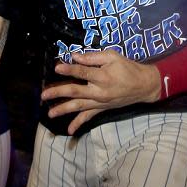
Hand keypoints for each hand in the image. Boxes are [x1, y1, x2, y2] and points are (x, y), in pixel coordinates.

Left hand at [40, 50, 160, 134]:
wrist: (143, 85)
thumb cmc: (127, 67)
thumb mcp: (112, 56)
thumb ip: (93, 57)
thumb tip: (75, 57)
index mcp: (102, 76)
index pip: (82, 72)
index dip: (69, 69)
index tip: (56, 67)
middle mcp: (99, 91)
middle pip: (75, 92)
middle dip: (58, 93)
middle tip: (43, 95)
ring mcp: (100, 102)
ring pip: (79, 106)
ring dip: (63, 110)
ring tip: (50, 113)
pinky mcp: (102, 108)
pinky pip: (89, 117)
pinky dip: (79, 123)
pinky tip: (69, 130)